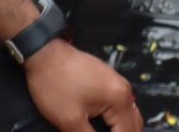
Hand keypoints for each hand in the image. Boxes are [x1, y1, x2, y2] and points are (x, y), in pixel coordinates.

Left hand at [23, 43, 140, 131]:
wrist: (44, 54)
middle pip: (134, 125)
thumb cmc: (55, 81)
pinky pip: (119, 108)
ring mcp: (115, 84)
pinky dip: (115, 122)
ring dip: (120, 130)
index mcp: (118, 98)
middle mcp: (122, 89)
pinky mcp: (107, 83)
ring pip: (128, 117)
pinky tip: (103, 129)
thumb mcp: (70, 120)